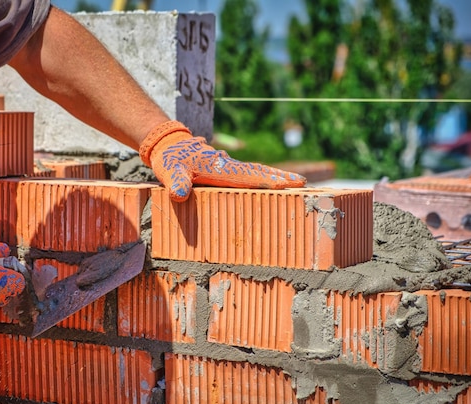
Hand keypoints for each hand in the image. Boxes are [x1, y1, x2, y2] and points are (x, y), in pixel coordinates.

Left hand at [139, 121, 306, 201]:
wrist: (167, 143)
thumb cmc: (170, 160)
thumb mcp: (170, 172)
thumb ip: (175, 184)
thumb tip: (178, 195)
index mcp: (220, 168)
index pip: (249, 175)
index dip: (269, 181)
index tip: (290, 183)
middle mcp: (228, 165)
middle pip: (259, 171)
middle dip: (280, 177)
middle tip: (303, 182)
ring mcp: (228, 165)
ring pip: (255, 170)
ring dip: (274, 176)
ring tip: (294, 182)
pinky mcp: (225, 167)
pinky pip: (248, 172)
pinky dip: (261, 176)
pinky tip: (268, 181)